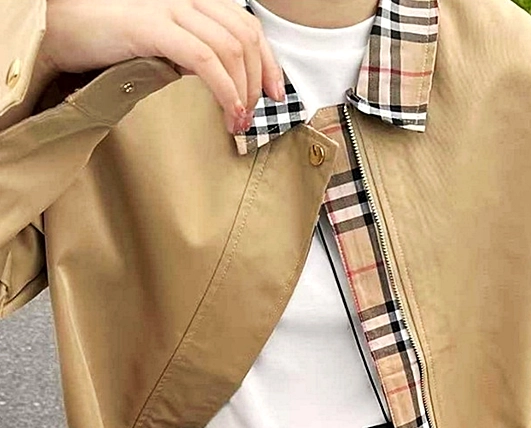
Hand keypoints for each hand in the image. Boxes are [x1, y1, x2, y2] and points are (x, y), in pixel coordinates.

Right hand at [41, 0, 285, 132]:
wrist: (63, 28)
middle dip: (258, 82)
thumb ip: (197, 53)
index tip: (276, 94)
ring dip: (242, 92)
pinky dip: (224, 89)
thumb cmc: (114, 41)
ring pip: (229, 49)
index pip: (247, 26)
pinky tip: (228, 112)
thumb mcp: (167, 45)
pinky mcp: (152, 26)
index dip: (268, 62)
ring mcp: (170, 8)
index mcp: (194, 0)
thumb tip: (227, 82)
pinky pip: (204, 59)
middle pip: (245, 38)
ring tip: (237, 123)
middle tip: (252, 116)